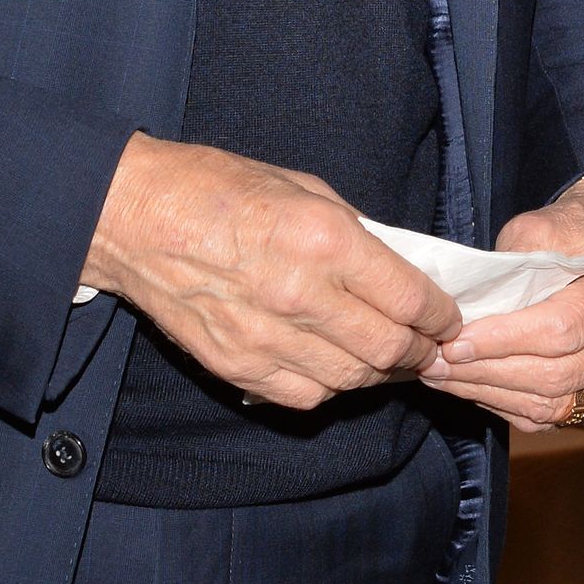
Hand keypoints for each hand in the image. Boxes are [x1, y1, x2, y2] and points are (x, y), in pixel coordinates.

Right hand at [81, 132, 462, 409]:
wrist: (137, 217)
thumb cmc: (219, 189)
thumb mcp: (305, 188)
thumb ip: (357, 234)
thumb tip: (400, 271)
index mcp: (324, 240)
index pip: (408, 299)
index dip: (440, 315)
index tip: (447, 318)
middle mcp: (301, 294)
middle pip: (389, 348)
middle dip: (421, 352)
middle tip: (430, 346)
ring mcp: (266, 337)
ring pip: (353, 379)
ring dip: (381, 373)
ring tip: (390, 359)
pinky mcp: (238, 365)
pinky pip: (306, 395)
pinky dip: (334, 386)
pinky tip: (339, 366)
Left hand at [421, 176, 583, 432]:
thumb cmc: (574, 232)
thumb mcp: (540, 228)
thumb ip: (510, 268)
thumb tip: (465, 313)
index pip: (562, 328)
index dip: (504, 341)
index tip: (455, 342)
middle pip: (556, 374)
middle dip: (487, 372)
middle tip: (436, 363)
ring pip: (554, 404)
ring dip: (491, 394)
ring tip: (444, 378)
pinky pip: (557, 417)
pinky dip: (509, 407)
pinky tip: (475, 388)